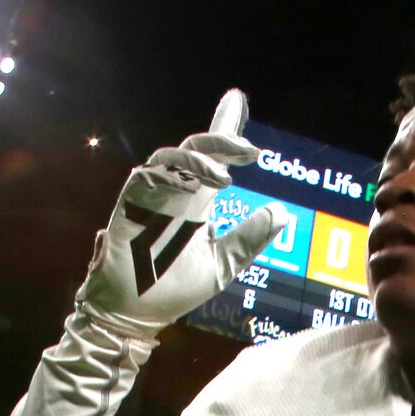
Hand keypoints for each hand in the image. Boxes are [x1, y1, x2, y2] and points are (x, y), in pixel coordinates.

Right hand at [75, 91, 282, 334]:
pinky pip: (150, 173)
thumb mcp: (223, 264)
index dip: (225, 129)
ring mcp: (153, 196)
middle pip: (197, 148)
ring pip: (174, 156)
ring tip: (226, 177)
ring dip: (202, 157)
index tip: (237, 101)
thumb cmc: (173, 290)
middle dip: (222, 138)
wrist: (135, 314)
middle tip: (249, 149)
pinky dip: (176, 172)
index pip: (213, 158)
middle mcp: (176, 193)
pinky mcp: (132, 203)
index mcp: (196, 202)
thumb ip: (250, 238)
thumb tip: (282, 212)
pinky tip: (199, 184)